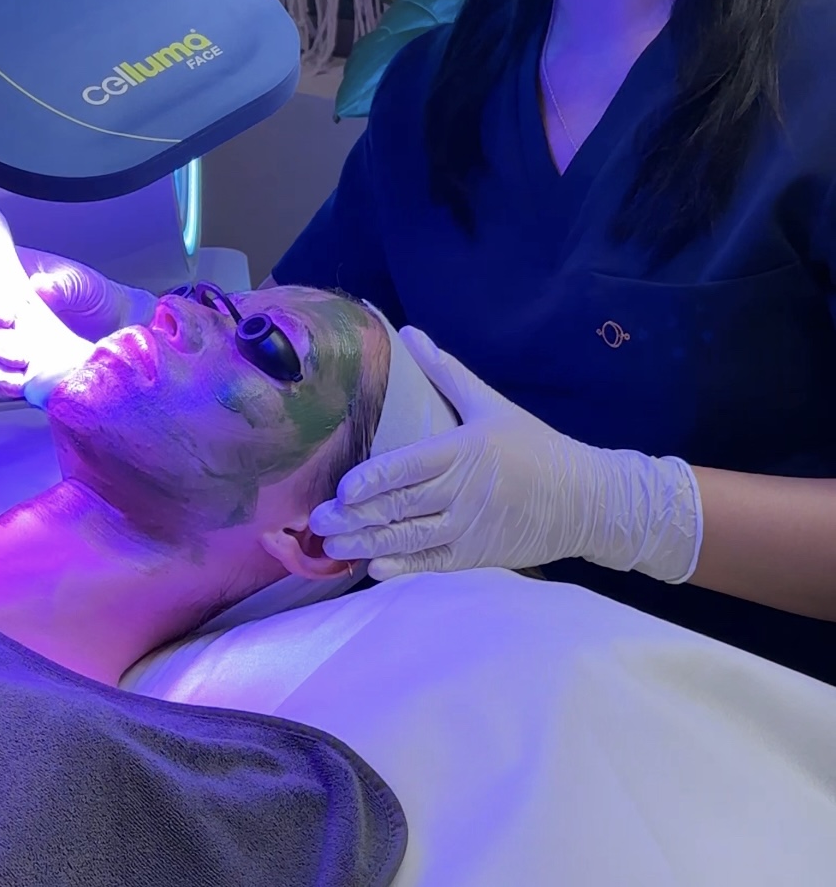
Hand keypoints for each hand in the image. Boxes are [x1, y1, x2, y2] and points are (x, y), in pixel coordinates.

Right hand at [0, 249, 157, 395]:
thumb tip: (40, 286)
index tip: (6, 314)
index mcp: (5, 274)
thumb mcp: (83, 283)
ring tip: (21, 365)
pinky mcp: (4, 362)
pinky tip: (17, 382)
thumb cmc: (93, 296)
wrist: (113, 327)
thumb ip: (62, 283)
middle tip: (19, 348)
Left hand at [310, 327, 701, 584]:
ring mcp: (468, 529)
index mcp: (462, 452)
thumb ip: (446, 372)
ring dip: (366, 543)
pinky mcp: (475, 555)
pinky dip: (402, 567)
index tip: (341, 488)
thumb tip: (410, 332)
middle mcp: (461, 493)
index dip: (372, 480)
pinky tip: (373, 569)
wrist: (586, 500)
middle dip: (355, 516)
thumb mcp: (490, 404)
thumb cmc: (535, 446)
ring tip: (330, 547)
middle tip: (316, 521)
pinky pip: (432, 563)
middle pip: (400, 507)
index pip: (408, 467)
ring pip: (409, 539)